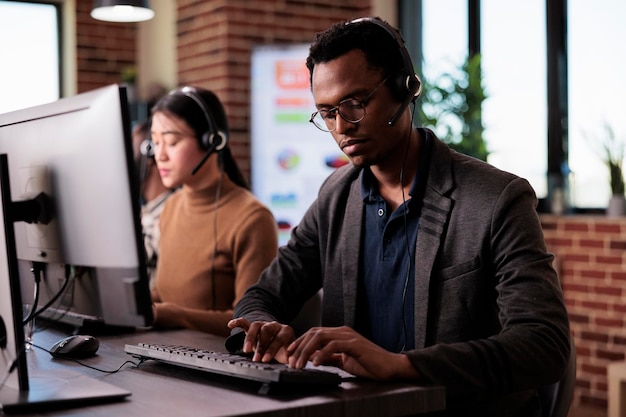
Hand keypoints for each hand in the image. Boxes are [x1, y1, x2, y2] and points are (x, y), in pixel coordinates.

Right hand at [227, 318, 295, 363]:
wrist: (280, 342)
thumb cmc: (284, 349)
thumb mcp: (288, 354)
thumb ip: (289, 356)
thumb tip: (290, 360)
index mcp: (286, 331)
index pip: (278, 339)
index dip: (272, 349)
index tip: (265, 360)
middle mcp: (274, 325)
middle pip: (266, 330)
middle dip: (261, 346)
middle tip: (256, 359)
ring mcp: (263, 324)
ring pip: (255, 326)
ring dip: (250, 338)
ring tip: (246, 350)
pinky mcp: (253, 327)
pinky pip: (245, 322)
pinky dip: (238, 322)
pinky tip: (230, 324)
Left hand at [286, 326, 419, 380]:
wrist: (390, 367)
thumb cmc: (369, 364)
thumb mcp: (344, 361)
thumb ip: (330, 357)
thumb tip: (313, 358)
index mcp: (340, 334)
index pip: (314, 333)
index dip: (299, 343)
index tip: (288, 355)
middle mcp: (343, 331)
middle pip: (314, 333)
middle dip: (299, 347)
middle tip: (290, 361)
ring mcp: (349, 336)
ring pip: (320, 337)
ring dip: (306, 350)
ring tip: (300, 364)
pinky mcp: (355, 344)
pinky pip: (334, 345)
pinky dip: (322, 354)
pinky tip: (316, 363)